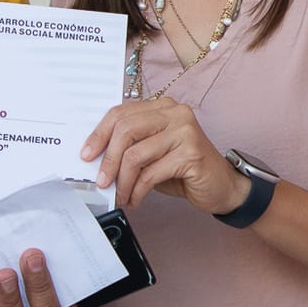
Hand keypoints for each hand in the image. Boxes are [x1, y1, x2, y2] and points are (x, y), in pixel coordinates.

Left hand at [80, 97, 247, 214]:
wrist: (221, 187)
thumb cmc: (183, 170)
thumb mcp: (152, 154)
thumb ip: (129, 148)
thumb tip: (94, 159)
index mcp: (162, 107)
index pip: (121, 113)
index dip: (99, 134)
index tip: (86, 155)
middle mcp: (175, 112)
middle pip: (126, 129)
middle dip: (108, 159)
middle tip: (101, 181)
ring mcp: (185, 131)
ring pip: (136, 154)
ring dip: (122, 181)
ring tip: (120, 195)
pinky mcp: (191, 153)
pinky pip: (151, 173)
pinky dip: (138, 190)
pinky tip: (135, 200)